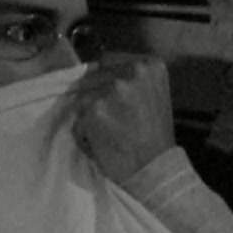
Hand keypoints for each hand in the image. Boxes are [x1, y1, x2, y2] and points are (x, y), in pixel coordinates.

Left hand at [74, 53, 176, 184]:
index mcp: (150, 65)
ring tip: (110, 135)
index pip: (107, 60)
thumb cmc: (153, 138)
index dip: (103, 82)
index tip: (114, 102)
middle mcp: (133, 71)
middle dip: (95, 99)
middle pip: (91, 77)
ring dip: (89, 118)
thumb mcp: (151, 96)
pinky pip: (77, 121)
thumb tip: (93, 70)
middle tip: (114, 122)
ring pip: (82, 99)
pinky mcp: (95, 109)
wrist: (155, 171)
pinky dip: (84, 135)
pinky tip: (103, 145)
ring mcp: (113, 89)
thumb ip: (129, 81)